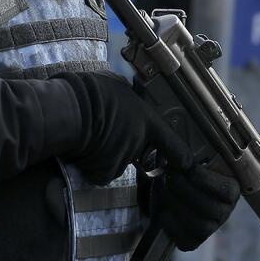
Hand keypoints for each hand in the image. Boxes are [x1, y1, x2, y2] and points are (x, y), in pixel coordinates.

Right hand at [64, 71, 192, 184]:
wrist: (71, 109)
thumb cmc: (91, 92)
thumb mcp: (118, 87)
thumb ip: (128, 100)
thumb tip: (124, 96)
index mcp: (146, 119)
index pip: (171, 141)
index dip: (180, 156)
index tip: (187, 164)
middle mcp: (138, 141)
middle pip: (136, 152)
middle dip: (123, 146)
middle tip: (106, 131)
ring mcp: (123, 158)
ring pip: (116, 163)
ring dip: (106, 156)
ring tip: (90, 136)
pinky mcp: (105, 172)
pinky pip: (100, 173)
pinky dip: (92, 167)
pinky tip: (84, 150)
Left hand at [155, 165, 240, 250]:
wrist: (164, 190)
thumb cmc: (180, 173)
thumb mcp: (187, 162)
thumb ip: (190, 158)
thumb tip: (184, 157)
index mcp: (230, 190)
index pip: (227, 191)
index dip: (206, 181)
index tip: (188, 169)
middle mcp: (224, 211)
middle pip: (212, 209)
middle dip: (187, 191)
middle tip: (171, 177)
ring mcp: (210, 228)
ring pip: (201, 226)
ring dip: (179, 207)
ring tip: (165, 191)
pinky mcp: (193, 241)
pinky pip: (187, 240)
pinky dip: (172, 225)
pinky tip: (164, 211)